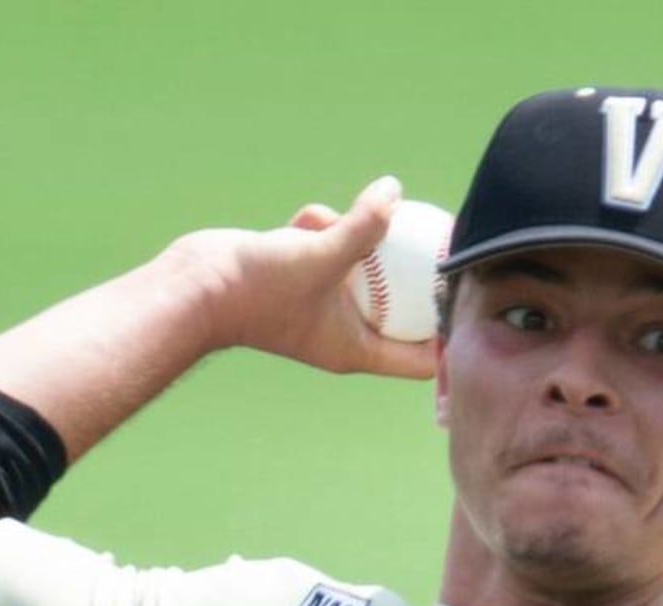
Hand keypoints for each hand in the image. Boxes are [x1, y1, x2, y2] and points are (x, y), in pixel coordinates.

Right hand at [173, 176, 437, 380]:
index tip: (468, 300)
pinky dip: (321, 228)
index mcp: (355, 348)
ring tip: (345, 224)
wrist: (194, 286)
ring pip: (362, 268)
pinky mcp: (296, 276)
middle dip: (413, 276)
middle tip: (438, 243)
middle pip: (399, 308)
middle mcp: (341, 331)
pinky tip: (306, 220)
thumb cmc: (256, 288)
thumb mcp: (321, 254)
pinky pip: (326, 248)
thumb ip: (364, 226)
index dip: (449, 335)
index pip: (420, 357)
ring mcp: (318, 303)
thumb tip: (395, 191)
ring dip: (358, 239)